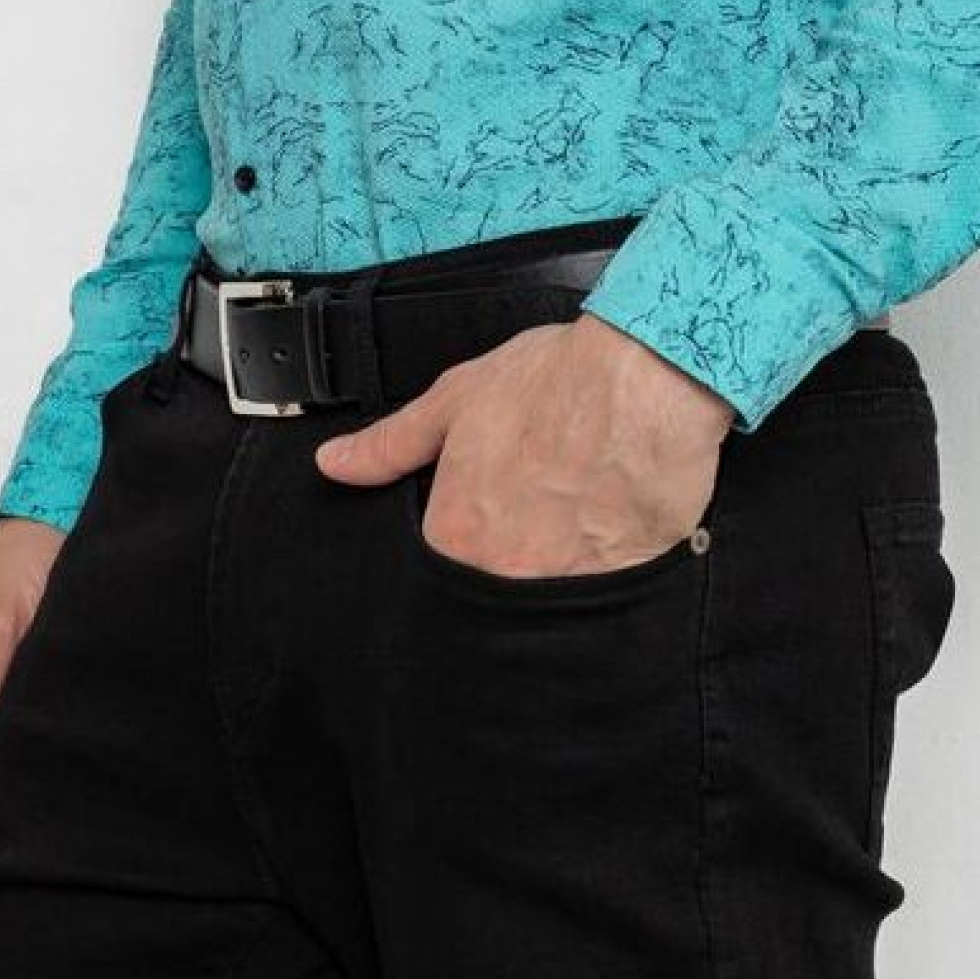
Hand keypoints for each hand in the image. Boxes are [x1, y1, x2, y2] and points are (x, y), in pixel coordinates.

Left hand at [313, 313, 734, 577]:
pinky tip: (612, 526)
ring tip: (578, 512)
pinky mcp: (623, 590)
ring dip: (558, 567)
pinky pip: (602, 601)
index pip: (442, 569)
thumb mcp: (456, 399)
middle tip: (542, 506)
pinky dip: (605, 571)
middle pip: (495, 591)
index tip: (495, 507)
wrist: (645, 376)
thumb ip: (391, 444)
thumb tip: (334, 464)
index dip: (469, 534)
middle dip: (514, 557)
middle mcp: (504, 574)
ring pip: (548, 602)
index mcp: (457, 535)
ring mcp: (565, 589)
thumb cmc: (554, 380)